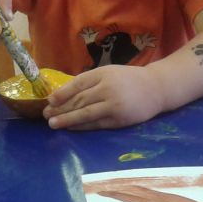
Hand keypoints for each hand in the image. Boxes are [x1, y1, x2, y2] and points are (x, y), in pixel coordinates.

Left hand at [43, 65, 164, 130]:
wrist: (156, 88)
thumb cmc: (129, 80)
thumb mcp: (109, 73)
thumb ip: (90, 82)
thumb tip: (64, 94)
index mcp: (103, 74)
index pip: (78, 84)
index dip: (62, 93)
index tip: (49, 101)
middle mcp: (107, 88)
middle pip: (79, 100)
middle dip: (61, 108)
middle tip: (46, 115)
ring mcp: (113, 105)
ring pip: (85, 113)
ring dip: (68, 119)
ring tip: (53, 124)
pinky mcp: (119, 119)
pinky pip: (96, 124)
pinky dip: (82, 126)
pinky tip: (71, 127)